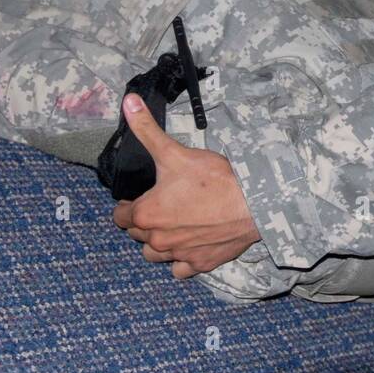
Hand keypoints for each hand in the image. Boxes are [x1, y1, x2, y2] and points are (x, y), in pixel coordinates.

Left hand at [111, 93, 259, 278]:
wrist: (253, 203)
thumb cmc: (213, 179)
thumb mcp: (174, 152)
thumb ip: (147, 130)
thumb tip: (128, 103)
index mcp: (146, 214)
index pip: (120, 216)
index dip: (129, 205)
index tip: (142, 197)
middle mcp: (157, 240)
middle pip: (137, 234)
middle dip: (145, 222)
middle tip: (163, 206)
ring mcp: (179, 255)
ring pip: (154, 255)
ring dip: (159, 243)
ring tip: (174, 225)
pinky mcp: (200, 264)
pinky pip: (180, 269)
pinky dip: (181, 259)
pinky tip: (191, 243)